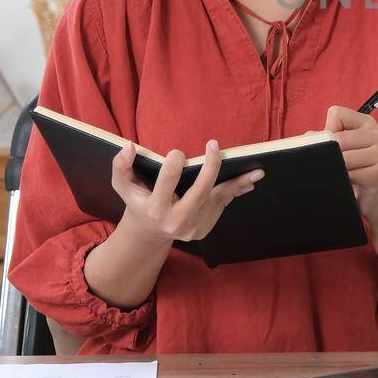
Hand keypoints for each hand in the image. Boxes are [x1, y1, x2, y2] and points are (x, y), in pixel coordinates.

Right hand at [109, 138, 261, 244]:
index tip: (178, 152)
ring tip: (257, 171)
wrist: (151, 232)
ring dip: (237, 184)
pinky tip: (249, 180)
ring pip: (217, 200)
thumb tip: (129, 146)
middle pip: (199, 193)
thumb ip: (121, 166)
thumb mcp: (123, 185)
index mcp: (155, 209)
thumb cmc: (138, 200)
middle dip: (210, 168)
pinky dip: (236, 190)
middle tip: (214, 146)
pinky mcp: (205, 228)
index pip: (166, 185)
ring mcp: (193, 226)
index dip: (172, 168)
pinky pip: (222, 205)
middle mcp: (176, 221)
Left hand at [323, 106, 377, 219]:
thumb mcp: (340, 149)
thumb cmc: (353, 170)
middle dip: (328, 154)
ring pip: (344, 158)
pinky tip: (348, 184)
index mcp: (367, 123)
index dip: (327, 131)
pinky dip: (343, 181)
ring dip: (335, 169)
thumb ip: (324, 139)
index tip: (332, 145)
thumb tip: (304, 140)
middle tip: (330, 165)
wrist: (372, 198)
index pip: (337, 114)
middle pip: (339, 139)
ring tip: (340, 174)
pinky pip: (351, 175)